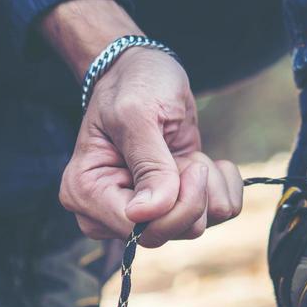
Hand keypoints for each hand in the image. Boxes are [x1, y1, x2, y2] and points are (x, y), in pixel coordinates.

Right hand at [42, 0, 242, 246]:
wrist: (145, 71)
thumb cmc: (133, 84)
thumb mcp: (138, 114)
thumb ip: (148, 165)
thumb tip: (147, 214)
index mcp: (85, 192)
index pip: (135, 228)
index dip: (172, 207)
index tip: (191, 168)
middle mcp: (107, 211)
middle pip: (162, 235)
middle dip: (191, 197)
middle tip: (193, 161)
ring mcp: (141, 212)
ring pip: (192, 229)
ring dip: (207, 190)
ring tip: (194, 156)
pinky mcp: (171, 205)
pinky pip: (212, 218)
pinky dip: (221, 189)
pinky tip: (208, 162)